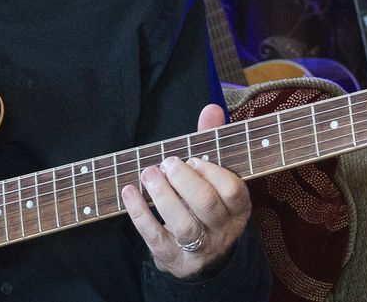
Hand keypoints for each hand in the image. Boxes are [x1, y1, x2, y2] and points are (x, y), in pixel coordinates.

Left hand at [121, 104, 251, 279]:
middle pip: (207, 205)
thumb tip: (212, 108)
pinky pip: (156, 238)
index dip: (213, 172)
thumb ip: (211, 142)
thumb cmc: (205, 205)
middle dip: (185, 180)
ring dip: (163, 195)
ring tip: (149, 172)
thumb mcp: (213, 177)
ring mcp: (199, 248)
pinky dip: (140, 214)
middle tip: (168, 163)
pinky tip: (128, 192)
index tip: (193, 159)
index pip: (233, 190)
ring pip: (185, 224)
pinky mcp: (173, 258)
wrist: (201, 258)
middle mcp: (222, 230)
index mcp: (237, 208)